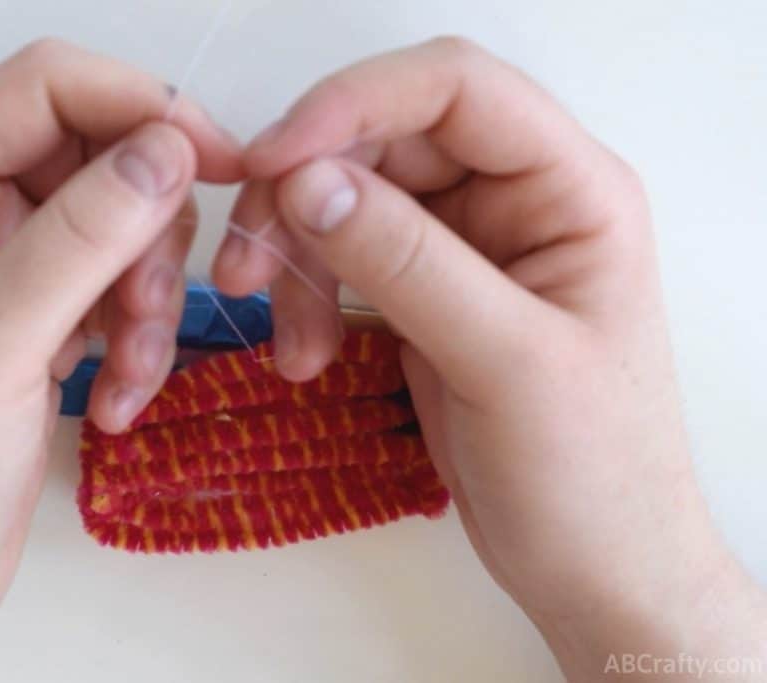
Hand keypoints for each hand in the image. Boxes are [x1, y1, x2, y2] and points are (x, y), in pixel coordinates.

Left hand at [0, 39, 240, 681]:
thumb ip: (79, 237)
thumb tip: (166, 148)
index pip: (45, 87)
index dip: (138, 105)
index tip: (217, 160)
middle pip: (97, 156)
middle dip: (148, 228)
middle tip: (153, 303)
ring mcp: (11, 273)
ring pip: (122, 229)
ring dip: (148, 298)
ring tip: (126, 369)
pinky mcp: (43, 323)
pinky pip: (120, 294)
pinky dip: (137, 342)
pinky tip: (115, 400)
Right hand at [215, 38, 765, 677]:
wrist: (592, 566)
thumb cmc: (591, 473)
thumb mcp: (506, 362)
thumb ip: (408, 264)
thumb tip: (307, 182)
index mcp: (569, 189)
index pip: (455, 91)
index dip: (355, 104)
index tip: (273, 162)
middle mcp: (516, 200)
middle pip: (383, 144)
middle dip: (303, 197)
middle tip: (247, 268)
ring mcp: (465, 248)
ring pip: (349, 203)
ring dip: (298, 260)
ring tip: (290, 344)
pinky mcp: (424, 294)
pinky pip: (343, 261)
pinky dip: (308, 298)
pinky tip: (305, 355)